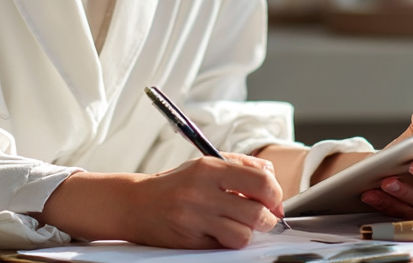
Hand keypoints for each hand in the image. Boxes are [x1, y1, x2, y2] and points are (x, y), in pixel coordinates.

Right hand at [36, 153, 283, 248]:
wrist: (136, 204)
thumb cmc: (175, 184)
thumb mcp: (205, 164)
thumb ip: (240, 165)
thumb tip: (271, 175)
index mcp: (209, 168)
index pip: (260, 182)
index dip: (276, 195)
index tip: (274, 200)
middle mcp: (202, 192)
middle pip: (257, 213)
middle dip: (268, 218)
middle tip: (264, 217)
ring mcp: (195, 219)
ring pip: (243, 235)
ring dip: (247, 233)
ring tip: (239, 225)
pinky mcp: (190, 241)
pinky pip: (224, 247)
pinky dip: (228, 241)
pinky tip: (220, 232)